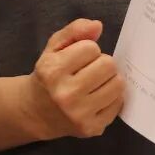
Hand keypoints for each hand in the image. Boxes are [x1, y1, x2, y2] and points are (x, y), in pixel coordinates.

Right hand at [27, 18, 125, 139]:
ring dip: (109, 80)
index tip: (78, 58)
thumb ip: (74, 30)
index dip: (87, 49)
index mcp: (53, 71)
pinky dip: (111, 97)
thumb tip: (98, 26)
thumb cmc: (49, 75)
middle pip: (108, 65)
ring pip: (118, 84)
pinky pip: (118, 103)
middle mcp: (65, 95)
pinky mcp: (92, 128)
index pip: (92, 48)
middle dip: (101, 63)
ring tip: (95, 83)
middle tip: (89, 70)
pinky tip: (96, 98)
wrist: (35, 112)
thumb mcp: (54, 47)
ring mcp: (80, 114)